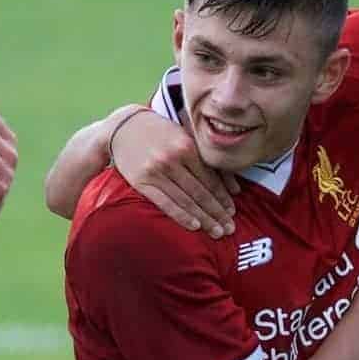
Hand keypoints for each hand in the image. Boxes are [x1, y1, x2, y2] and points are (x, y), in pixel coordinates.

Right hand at [110, 109, 238, 238]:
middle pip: (200, 192)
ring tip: (217, 232)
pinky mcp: (141, 182)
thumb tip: (235, 188)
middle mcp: (172, 160)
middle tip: (230, 229)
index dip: (222, 198)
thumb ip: (208, 161)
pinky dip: (181, 215)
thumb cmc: (160, 133)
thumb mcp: (186, 138)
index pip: (210, 179)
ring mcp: (156, 172)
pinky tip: (195, 226)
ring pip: (185, 200)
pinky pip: (165, 203)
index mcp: (186, 147)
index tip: (232, 212)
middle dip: (217, 213)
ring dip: (204, 218)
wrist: (123, 127)